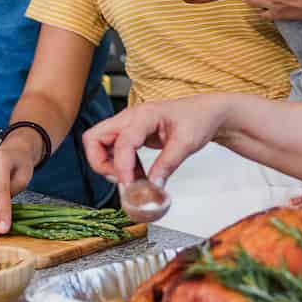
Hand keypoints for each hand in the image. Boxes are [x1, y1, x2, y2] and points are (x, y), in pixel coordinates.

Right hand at [82, 94, 227, 186]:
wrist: (206, 114)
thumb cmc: (198, 119)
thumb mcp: (187, 143)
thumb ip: (167, 165)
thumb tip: (152, 187)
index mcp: (144, 115)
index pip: (122, 142)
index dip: (121, 167)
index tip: (129, 186)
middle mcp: (130, 118)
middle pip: (94, 138)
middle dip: (100, 163)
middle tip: (121, 179)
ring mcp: (129, 126)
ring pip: (99, 145)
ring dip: (109, 166)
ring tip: (132, 180)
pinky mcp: (132, 136)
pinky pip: (113, 151)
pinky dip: (120, 166)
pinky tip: (138, 176)